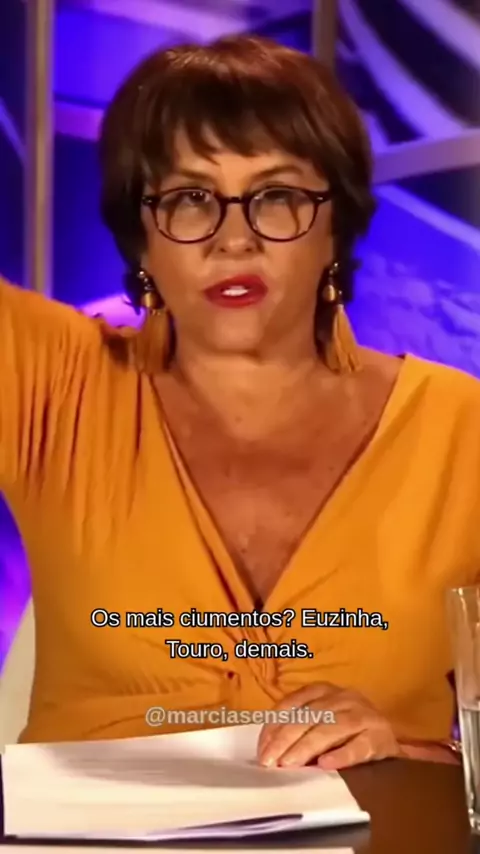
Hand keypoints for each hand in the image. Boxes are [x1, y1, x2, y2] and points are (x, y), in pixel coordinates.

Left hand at [257, 682, 402, 769]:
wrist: (390, 737)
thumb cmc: (348, 730)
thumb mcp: (322, 721)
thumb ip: (299, 728)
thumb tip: (269, 750)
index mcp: (324, 690)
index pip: (292, 704)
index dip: (274, 726)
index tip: (262, 749)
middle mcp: (343, 697)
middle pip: (309, 716)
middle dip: (285, 739)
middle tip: (270, 761)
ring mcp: (363, 714)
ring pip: (331, 728)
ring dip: (307, 746)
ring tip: (289, 764)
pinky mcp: (380, 736)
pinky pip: (359, 746)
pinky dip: (341, 755)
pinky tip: (326, 765)